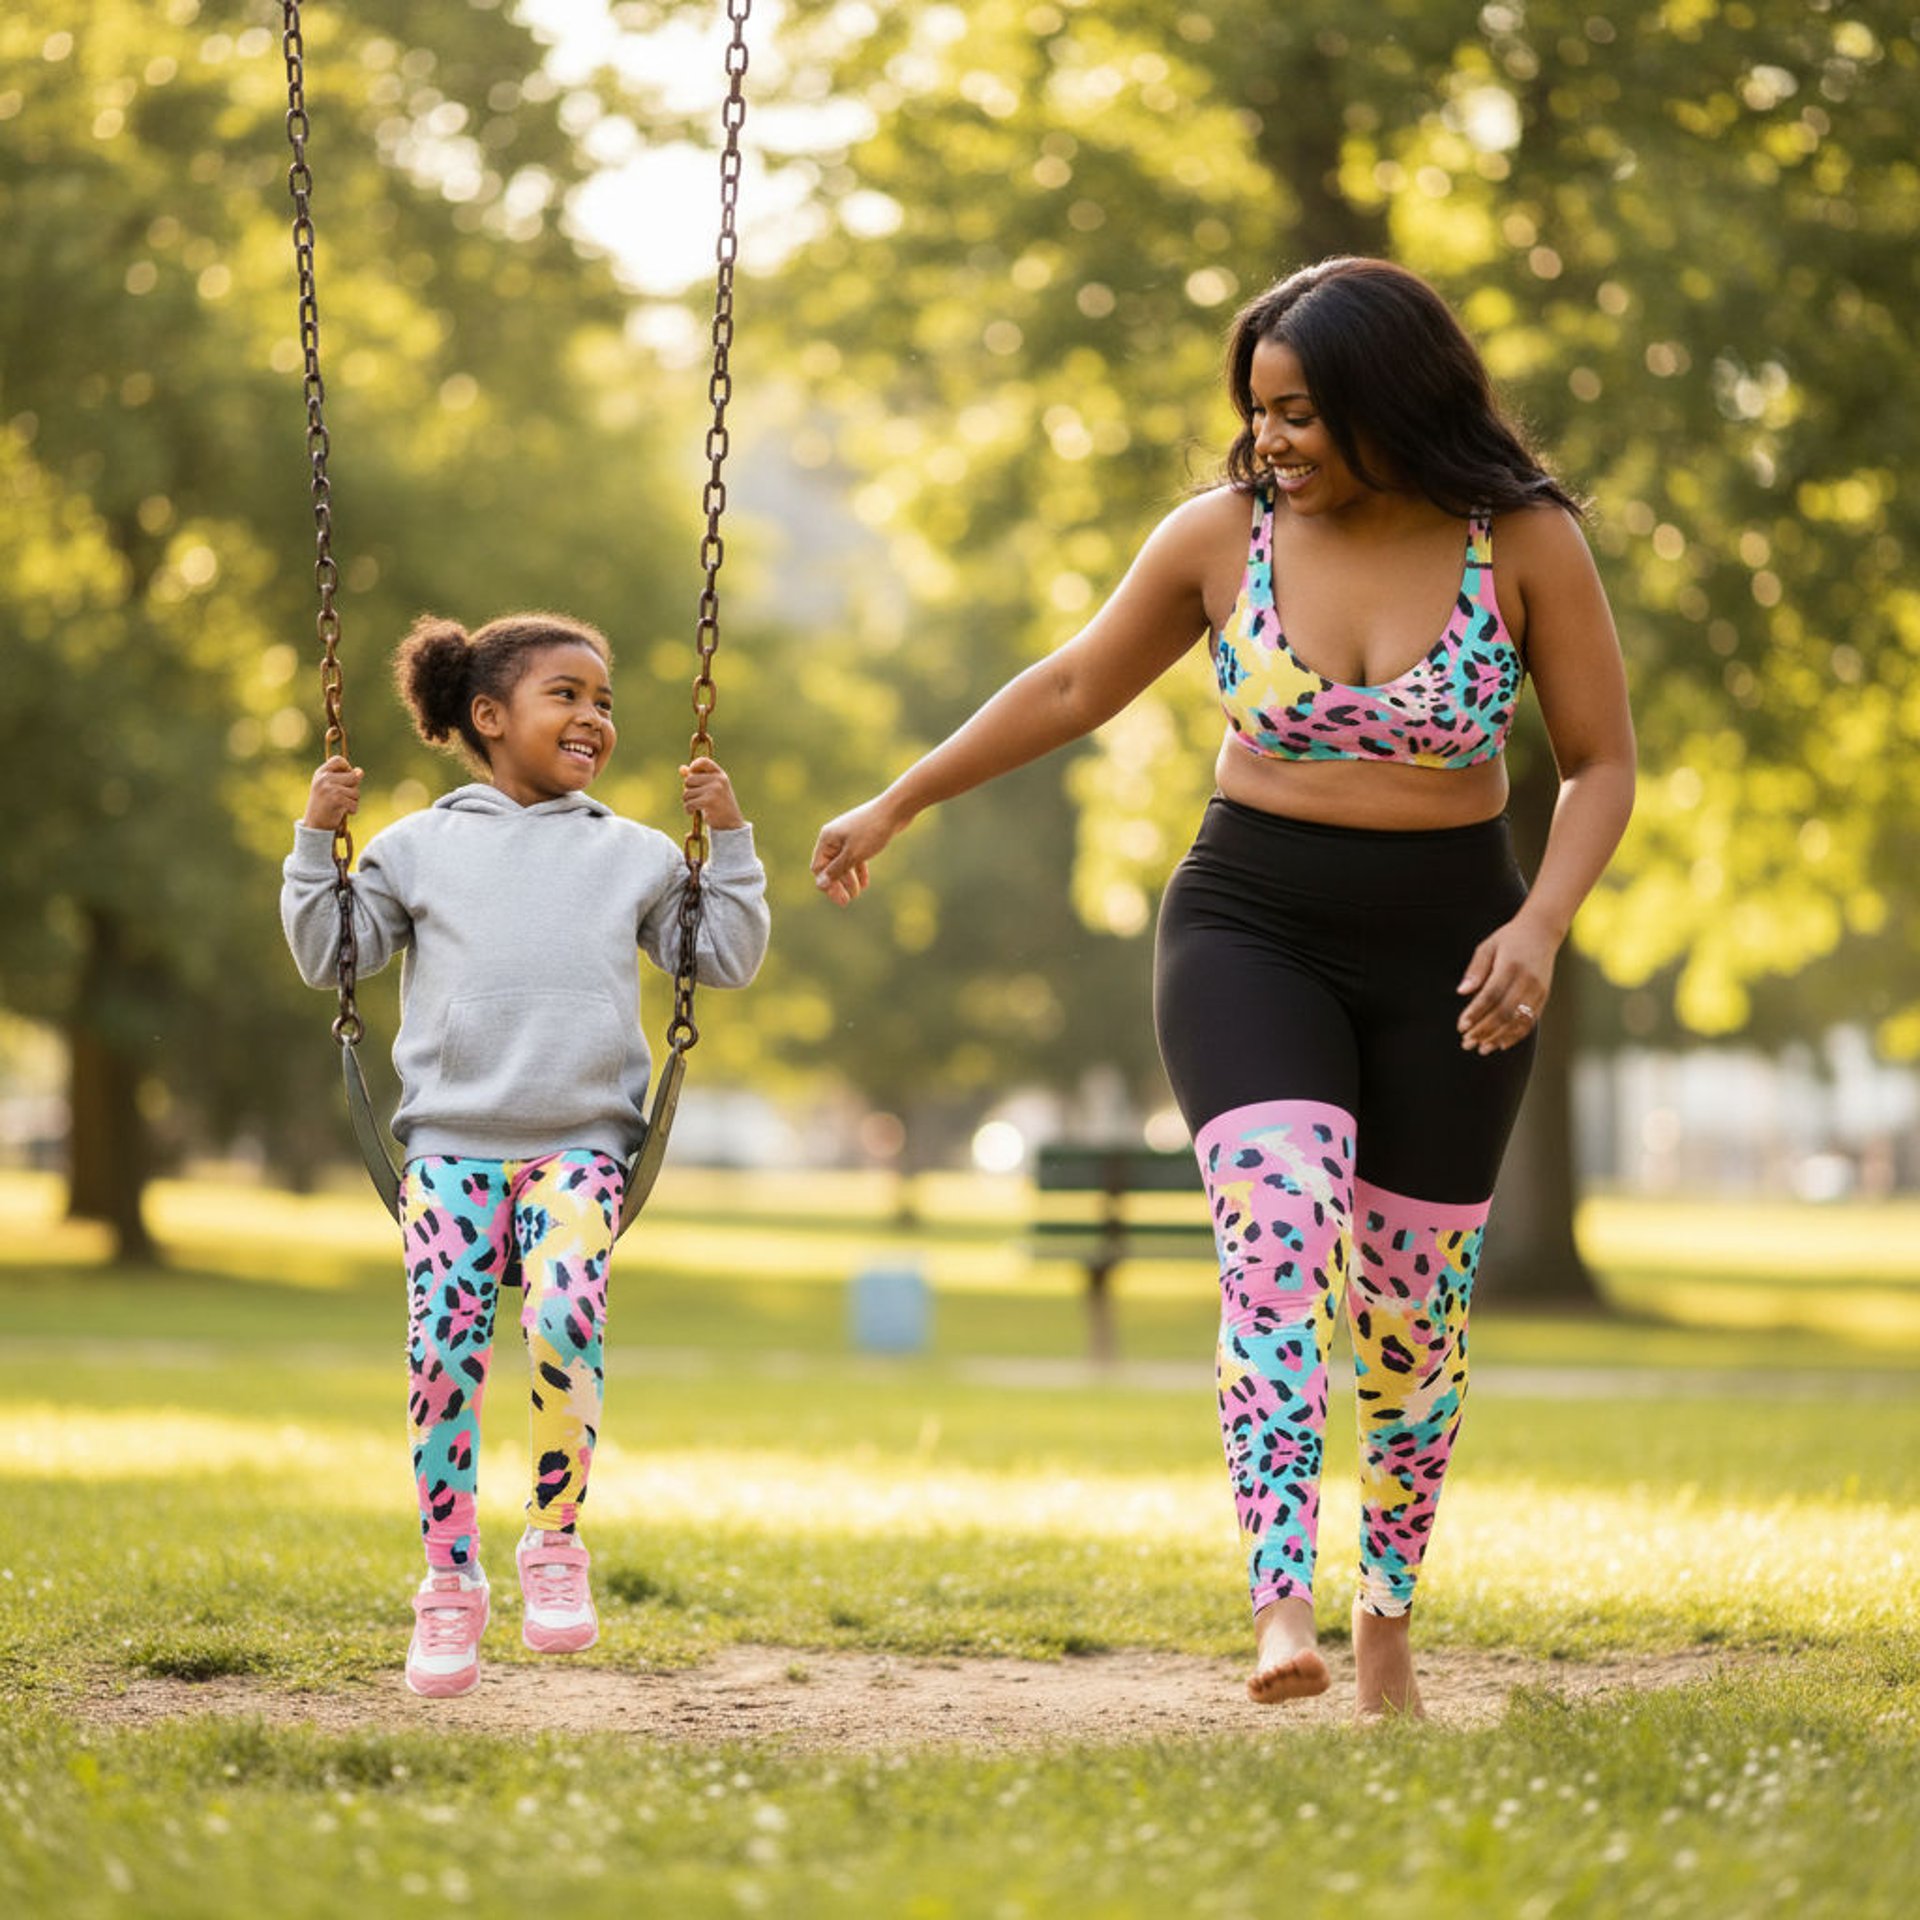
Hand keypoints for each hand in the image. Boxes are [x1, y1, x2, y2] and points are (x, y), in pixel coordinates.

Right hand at [302, 755, 361, 830]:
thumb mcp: (328, 788)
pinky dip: (352, 810)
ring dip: (353, 801)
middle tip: (343, 797)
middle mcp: (324, 779)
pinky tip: (341, 813)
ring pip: (356, 791)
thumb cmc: (324, 806)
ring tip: (340, 806)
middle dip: (354, 788)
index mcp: (320, 773)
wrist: (314, 826)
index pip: (338, 760)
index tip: (346, 778)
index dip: (347, 767)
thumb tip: (360, 771)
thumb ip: (343, 779)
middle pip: (353, 776)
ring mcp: (330, 789)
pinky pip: (355, 803)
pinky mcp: (336, 800)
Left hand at [681, 756, 744, 830]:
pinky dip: (688, 809)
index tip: (692, 774)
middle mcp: (718, 780)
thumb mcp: (710, 788)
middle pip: (689, 780)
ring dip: (687, 802)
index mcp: (720, 774)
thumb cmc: (719, 804)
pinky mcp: (709, 801)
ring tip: (695, 806)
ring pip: (687, 793)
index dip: (694, 766)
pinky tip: (692, 812)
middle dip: (688, 791)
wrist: (730, 823)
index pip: (703, 761)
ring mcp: (714, 790)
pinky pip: (689, 803)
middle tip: (696, 798)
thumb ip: (697, 777)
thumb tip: (681, 768)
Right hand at [810, 794, 902, 905]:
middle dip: (838, 884)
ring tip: (857, 893)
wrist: (895, 810)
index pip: (819, 867)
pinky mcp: (861, 837)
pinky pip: (855, 857)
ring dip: (849, 879)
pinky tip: (865, 884)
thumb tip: (820, 884)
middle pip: (830, 866)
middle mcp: (834, 837)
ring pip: (843, 863)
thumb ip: (836, 870)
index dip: (828, 885)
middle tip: (847, 901)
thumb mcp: (853, 854)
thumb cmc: (872, 831)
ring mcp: (847, 836)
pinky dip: (858, 870)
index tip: (841, 899)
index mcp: (827, 839)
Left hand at [1457, 915, 1558, 1053]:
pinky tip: (1501, 1044)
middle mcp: (1527, 980)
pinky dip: (1516, 1035)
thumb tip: (1462, 992)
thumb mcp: (1488, 946)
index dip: (1475, 1013)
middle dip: (1484, 1031)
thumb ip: (1475, 969)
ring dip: (1498, 1037)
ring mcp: (1538, 990)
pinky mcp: (1544, 997)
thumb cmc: (1509, 939)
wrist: (1542, 932)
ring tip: (1482, 1048)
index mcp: (1510, 966)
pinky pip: (1530, 1021)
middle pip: (1504, 1012)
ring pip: (1518, 1021)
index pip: (1490, 995)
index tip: (1461, 1027)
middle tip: (1467, 1043)